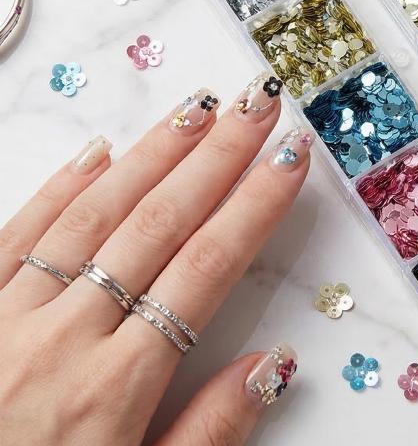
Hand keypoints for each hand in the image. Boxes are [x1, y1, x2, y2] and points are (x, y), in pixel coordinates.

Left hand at [0, 73, 308, 444]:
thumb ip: (208, 434)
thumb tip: (275, 364)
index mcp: (114, 390)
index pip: (206, 270)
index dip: (255, 206)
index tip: (290, 158)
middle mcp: (63, 339)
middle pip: (158, 226)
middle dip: (217, 156)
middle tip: (257, 103)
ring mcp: (7, 320)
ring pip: (92, 217)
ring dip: (152, 155)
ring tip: (198, 108)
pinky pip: (14, 238)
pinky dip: (58, 190)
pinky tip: (98, 151)